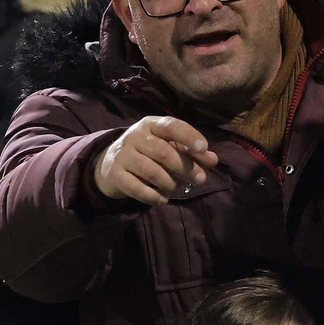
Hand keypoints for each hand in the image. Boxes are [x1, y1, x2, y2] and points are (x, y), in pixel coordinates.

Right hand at [93, 116, 219, 203]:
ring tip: (181, 189)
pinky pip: (136, 188)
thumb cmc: (147, 152)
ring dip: (171, 183)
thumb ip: (191, 152)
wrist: (111, 164)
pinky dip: (153, 196)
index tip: (204, 148)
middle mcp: (135, 136)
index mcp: (151, 125)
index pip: (171, 125)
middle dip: (185, 167)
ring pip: (151, 171)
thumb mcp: (168, 146)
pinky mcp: (115, 175)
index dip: (188, 136)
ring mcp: (123, 155)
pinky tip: (163, 200)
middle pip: (163, 152)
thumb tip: (213, 159)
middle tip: (200, 179)